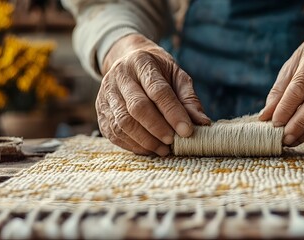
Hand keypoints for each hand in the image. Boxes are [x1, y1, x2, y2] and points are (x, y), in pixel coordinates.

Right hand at [97, 34, 210, 155]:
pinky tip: (149, 148)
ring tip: (164, 149)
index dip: (173, 113)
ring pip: (122, 123)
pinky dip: (132, 145)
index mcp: (141, 62)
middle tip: (173, 142)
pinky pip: (113, 132)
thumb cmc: (158, 71)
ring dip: (145, 140)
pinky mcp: (100, 110)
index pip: (158, 91)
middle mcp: (119, 75)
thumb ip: (189, 99)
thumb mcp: (177, 76)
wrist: (128, 60)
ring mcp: (106, 93)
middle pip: (137, 107)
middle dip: (158, 129)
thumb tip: (203, 123)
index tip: (187, 131)